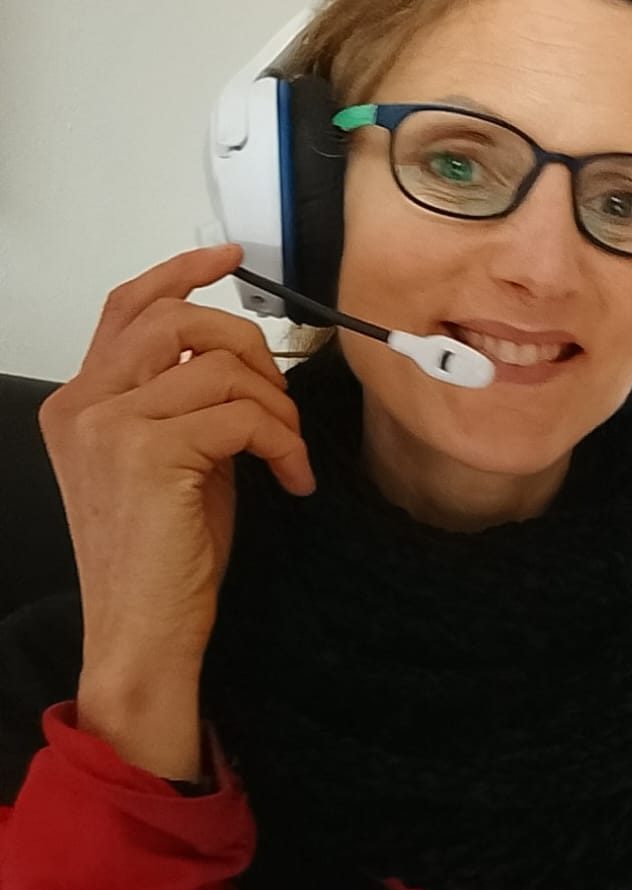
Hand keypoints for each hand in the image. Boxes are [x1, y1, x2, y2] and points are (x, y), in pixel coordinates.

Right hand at [38, 244, 315, 776]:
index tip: (231, 257)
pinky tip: (292, 477)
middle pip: (177, 318)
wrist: (142, 633)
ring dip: (275, 405)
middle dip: (250, 346)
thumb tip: (243, 365)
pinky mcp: (147, 452)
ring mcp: (109, 425)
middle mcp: (84, 404)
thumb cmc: (163, 555)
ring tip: (287, 452)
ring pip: (219, 365)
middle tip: (278, 398)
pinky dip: (282, 441)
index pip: (128, 308)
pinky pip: (242, 414)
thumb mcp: (175, 463)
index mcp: (81, 403)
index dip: (182, 271)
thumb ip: (188, 404)